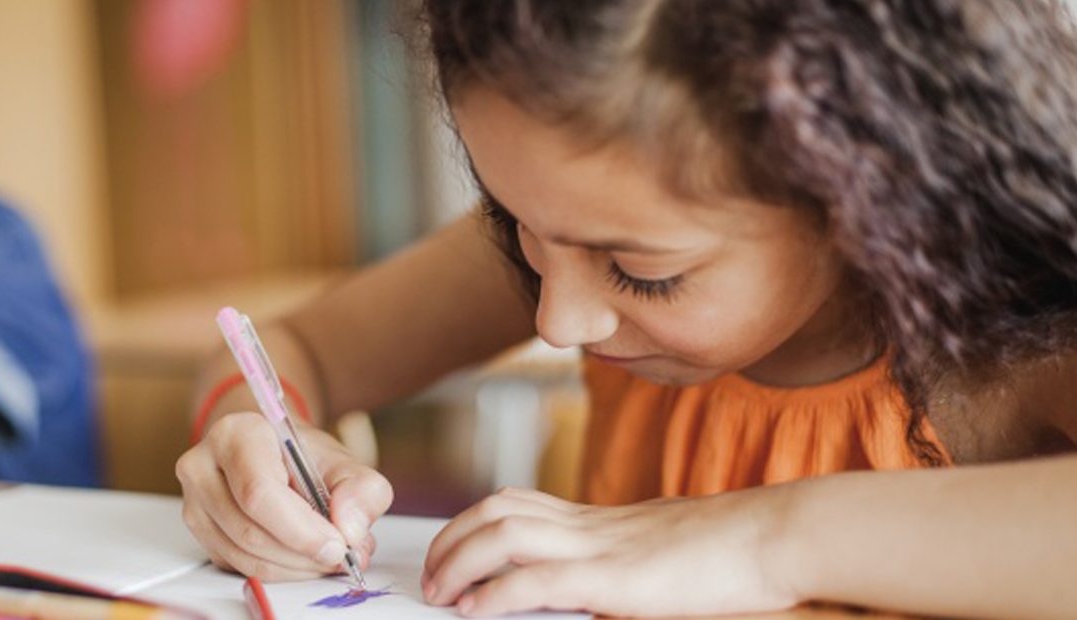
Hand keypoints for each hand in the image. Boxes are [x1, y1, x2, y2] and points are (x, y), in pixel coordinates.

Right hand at [176, 412, 393, 580]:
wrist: (275, 455)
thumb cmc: (303, 457)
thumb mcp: (344, 462)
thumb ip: (362, 490)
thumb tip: (350, 528)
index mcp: (236, 434)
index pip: (259, 493)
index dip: (301, 529)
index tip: (337, 545)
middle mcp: (203, 466)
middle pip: (251, 531)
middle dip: (304, 553)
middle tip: (342, 555)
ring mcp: (195, 503)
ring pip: (246, 556)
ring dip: (296, 567)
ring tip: (329, 555)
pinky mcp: (200, 535)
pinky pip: (241, 567)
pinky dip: (282, 572)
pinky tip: (304, 557)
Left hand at [421, 486, 800, 617]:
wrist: (773, 536)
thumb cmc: (730, 550)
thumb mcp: (660, 549)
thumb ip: (621, 559)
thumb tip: (594, 585)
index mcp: (600, 519)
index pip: (517, 503)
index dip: (473, 524)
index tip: (452, 552)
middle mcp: (590, 524)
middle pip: (497, 510)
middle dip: (450, 540)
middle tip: (430, 576)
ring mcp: (600, 547)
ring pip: (502, 535)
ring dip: (458, 563)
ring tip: (439, 593)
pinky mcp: (613, 578)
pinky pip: (535, 579)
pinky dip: (494, 593)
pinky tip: (473, 612)